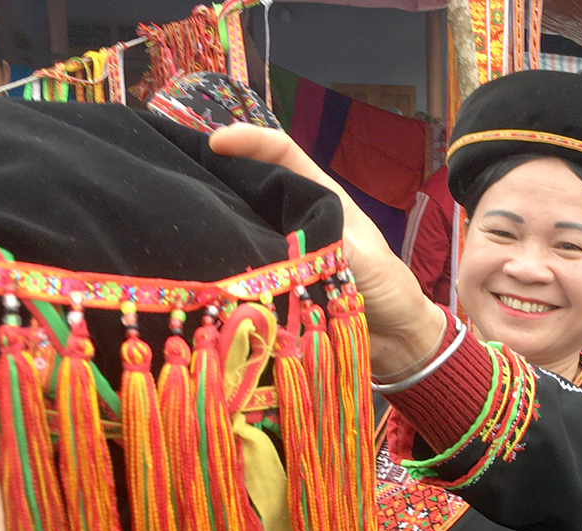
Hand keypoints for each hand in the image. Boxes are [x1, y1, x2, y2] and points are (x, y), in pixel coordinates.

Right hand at [208, 125, 445, 377]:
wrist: (399, 338)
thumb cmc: (391, 290)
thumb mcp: (365, 260)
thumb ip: (331, 246)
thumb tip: (291, 245)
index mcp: (325, 197)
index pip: (283, 153)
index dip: (251, 140)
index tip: (216, 142)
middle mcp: (301, 218)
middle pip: (254, 184)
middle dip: (221, 176)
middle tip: (183, 178)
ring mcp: (289, 249)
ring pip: (247, 224)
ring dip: (221, 221)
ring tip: (185, 220)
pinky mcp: (282, 281)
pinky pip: (250, 264)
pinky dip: (230, 262)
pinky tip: (205, 263)